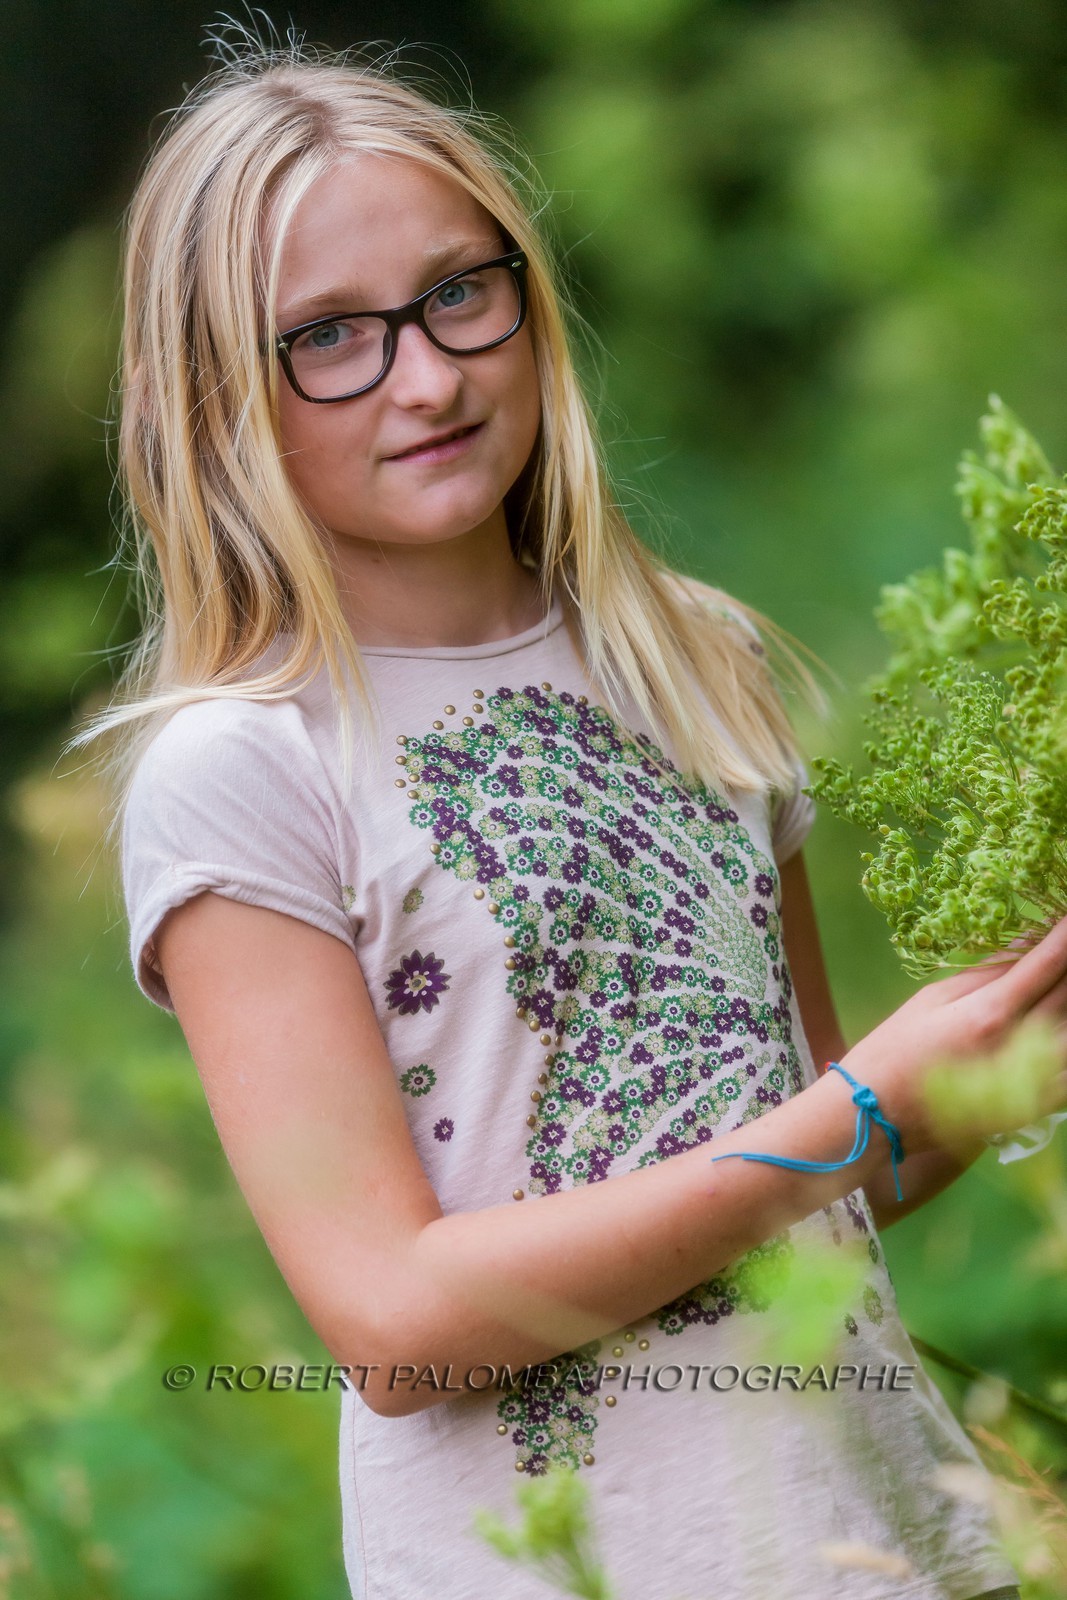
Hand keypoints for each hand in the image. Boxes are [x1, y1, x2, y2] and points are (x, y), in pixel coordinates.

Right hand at [840, 913, 1066, 1154]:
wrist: (878, 1115)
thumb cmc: (895, 1049)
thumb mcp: (932, 999)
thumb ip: (986, 972)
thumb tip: (1026, 941)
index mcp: (990, 1012)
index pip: (1048, 962)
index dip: (1065, 933)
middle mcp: (1021, 1045)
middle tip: (1060, 951)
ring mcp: (1033, 1081)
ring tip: (1056, 988)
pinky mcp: (1036, 1107)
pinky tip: (1056, 1027)